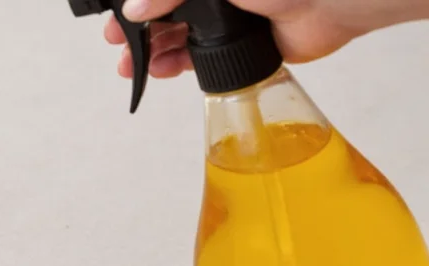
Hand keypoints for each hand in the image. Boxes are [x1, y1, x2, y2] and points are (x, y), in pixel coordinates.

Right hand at [104, 0, 428, 79]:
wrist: (337, 0)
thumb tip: (135, 9)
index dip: (136, 6)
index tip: (115, 19)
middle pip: (166, 13)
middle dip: (140, 31)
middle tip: (120, 47)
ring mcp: (229, 18)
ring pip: (180, 38)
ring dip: (155, 52)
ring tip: (135, 67)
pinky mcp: (243, 47)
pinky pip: (202, 61)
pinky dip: (179, 67)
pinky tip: (163, 71)